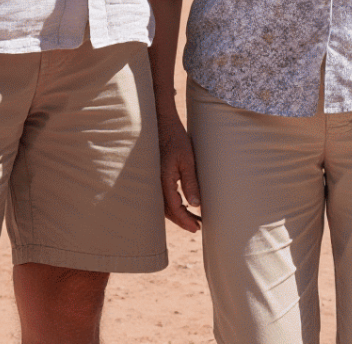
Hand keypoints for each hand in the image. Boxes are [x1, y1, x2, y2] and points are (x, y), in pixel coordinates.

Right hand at [156, 114, 201, 232]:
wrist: (162, 124)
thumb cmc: (176, 139)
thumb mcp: (187, 160)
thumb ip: (191, 182)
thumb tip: (196, 205)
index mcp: (163, 181)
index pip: (175, 207)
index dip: (186, 220)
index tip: (197, 228)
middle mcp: (156, 183)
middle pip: (168, 210)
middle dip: (182, 220)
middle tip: (197, 227)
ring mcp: (154, 180)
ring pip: (164, 205)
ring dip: (177, 214)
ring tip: (194, 219)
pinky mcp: (156, 176)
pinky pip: (162, 196)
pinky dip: (173, 204)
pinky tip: (183, 204)